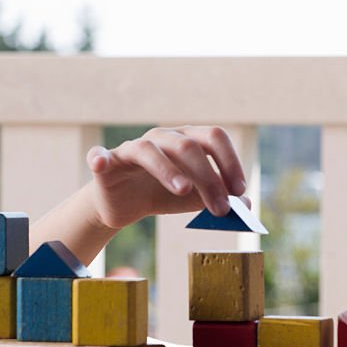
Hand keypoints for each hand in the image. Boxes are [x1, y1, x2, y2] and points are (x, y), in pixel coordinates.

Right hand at [86, 126, 247, 229]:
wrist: (124, 205)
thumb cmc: (163, 195)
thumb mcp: (195, 200)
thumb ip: (220, 199)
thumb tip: (247, 205)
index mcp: (187, 140)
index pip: (213, 137)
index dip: (229, 161)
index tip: (239, 190)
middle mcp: (161, 138)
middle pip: (187, 146)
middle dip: (208, 177)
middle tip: (220, 209)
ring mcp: (132, 148)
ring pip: (150, 150)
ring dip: (168, 169)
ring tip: (183, 191)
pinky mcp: (107, 163)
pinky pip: (101, 156)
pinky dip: (99, 157)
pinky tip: (99, 162)